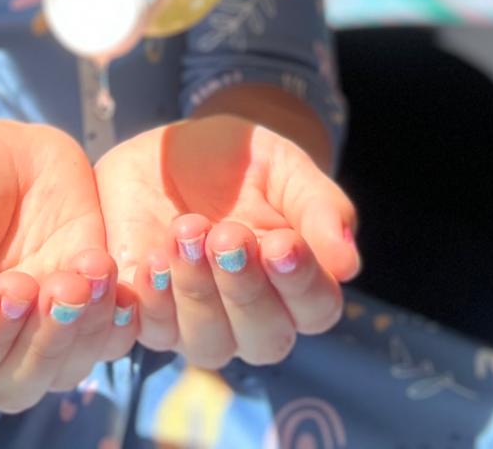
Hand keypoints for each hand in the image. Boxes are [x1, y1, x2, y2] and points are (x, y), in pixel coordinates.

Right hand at [0, 120, 133, 410]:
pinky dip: (121, 316)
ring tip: (94, 271)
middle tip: (61, 283)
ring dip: (87, 325)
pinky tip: (122, 282)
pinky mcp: (90, 301)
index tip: (13, 286)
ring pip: (70, 363)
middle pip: (21, 380)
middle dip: (46, 337)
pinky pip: (111, 333)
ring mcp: (48, 327)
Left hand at [94, 114, 358, 368]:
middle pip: (263, 337)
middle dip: (244, 287)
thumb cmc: (242, 162)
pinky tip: (145, 264)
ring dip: (195, 291)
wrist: (174, 150)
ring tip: (183, 233)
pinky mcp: (152, 315)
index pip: (315, 306)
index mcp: (298, 283)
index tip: (281, 243)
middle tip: (226, 234)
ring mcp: (201, 323)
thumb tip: (348, 263)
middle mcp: (254, 317)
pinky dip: (147, 303)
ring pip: (207, 342)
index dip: (301, 281)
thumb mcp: (284, 167)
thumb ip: (318, 208)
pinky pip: (150, 330)